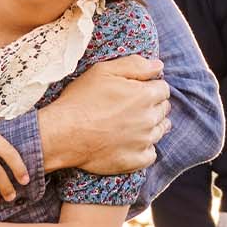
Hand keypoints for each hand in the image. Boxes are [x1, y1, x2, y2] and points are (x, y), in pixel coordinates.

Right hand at [41, 56, 169, 175]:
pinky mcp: (135, 161)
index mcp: (145, 95)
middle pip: (163, 110)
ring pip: (159, 131)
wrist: (63, 134)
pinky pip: (151, 154)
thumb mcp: (103, 71)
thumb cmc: (80, 100)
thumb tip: (159, 66)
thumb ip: (135, 65)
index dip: (151, 87)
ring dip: (151, 126)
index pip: (163, 89)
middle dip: (153, 106)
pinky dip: (144, 149)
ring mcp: (143, 142)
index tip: (138, 90)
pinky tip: (130, 143)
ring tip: (131, 124)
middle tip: (132, 107)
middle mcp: (149, 119)